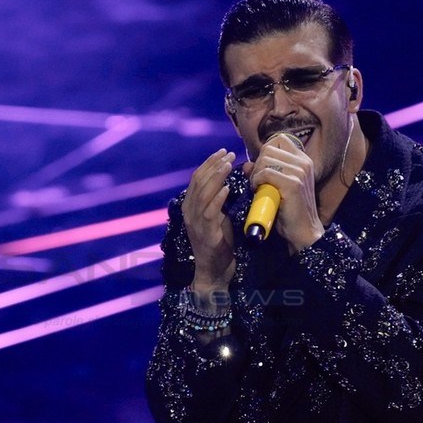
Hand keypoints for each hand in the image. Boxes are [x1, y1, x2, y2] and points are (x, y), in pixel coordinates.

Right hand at [182, 149, 236, 292]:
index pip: (197, 178)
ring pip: (203, 193)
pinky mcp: (204, 233)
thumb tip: (234, 180)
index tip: (223, 152)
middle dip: (213, 165)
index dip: (209, 163)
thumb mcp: (221, 217)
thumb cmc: (220, 244)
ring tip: (228, 165)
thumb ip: (223, 200)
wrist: (214, 271)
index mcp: (191, 206)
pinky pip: (209, 212)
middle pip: (198, 181)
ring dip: (216, 177)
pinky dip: (218, 198)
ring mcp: (195, 222)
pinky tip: (227, 189)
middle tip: (228, 154)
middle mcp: (189, 211)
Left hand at [244, 134, 324, 253]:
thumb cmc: (289, 210)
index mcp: (303, 160)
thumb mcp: (276, 187)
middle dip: (257, 164)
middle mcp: (303, 162)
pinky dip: (256, 181)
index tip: (262, 168)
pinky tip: (258, 191)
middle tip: (257, 181)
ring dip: (255, 173)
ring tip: (258, 187)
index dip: (265, 152)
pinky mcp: (293, 183)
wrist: (303, 231)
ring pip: (265, 160)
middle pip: (268, 149)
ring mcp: (299, 171)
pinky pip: (265, 173)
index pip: (278, 140)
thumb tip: (246, 164)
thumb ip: (263, 172)